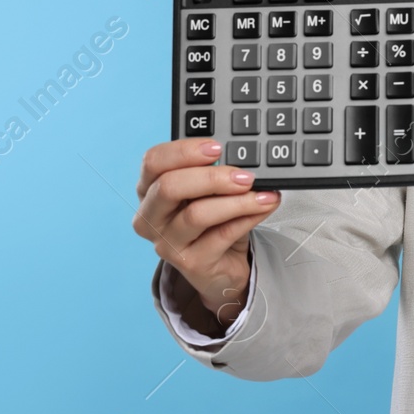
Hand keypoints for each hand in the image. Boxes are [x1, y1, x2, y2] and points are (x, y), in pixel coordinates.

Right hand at [134, 138, 282, 324]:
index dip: (183, 151)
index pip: (153, 162)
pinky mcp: (191, 264)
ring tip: (261, 194)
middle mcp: (150, 218)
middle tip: (243, 175)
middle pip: (169, 187)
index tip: (216, 147)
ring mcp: (167, 244)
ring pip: (197, 214)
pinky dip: (247, 218)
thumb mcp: (207, 193)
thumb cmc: (212, 222)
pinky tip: (264, 207)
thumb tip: (245, 159)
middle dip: (211, 177)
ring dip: (236, 201)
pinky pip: (221, 235)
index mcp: (149, 190)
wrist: (223, 267)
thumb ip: (214, 173)